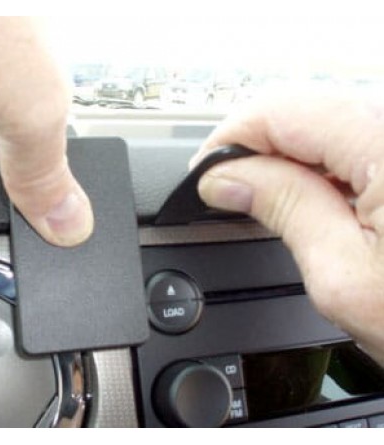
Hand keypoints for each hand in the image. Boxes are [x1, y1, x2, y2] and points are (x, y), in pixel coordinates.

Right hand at [191, 86, 383, 365]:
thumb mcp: (344, 276)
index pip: (281, 111)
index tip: (204, 175)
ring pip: (323, 121)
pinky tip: (310, 197)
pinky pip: (351, 138)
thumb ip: (282, 209)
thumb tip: (223, 179)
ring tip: (267, 200)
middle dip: (252, 148)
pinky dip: (316, 163)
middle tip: (228, 192)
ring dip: (284, 157)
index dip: (229, 139)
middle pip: (301, 108)